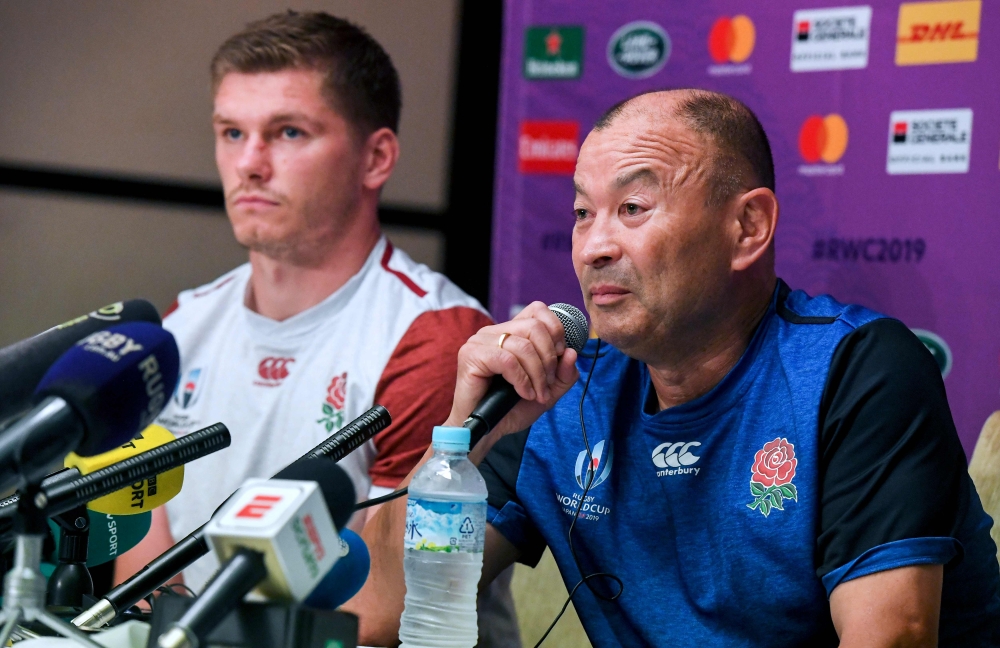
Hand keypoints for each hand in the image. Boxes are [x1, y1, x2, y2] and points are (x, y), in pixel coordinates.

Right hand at [446, 302, 579, 437]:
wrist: (486, 430)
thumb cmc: (511, 409)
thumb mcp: (547, 391)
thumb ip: (564, 374)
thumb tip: (572, 353)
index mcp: (510, 332)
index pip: (537, 310)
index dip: (555, 330)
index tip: (559, 356)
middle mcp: (494, 331)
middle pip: (534, 326)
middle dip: (549, 358)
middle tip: (548, 383)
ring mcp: (480, 341)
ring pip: (523, 345)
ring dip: (537, 374)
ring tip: (536, 394)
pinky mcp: (471, 355)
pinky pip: (508, 360)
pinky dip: (522, 380)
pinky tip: (523, 393)